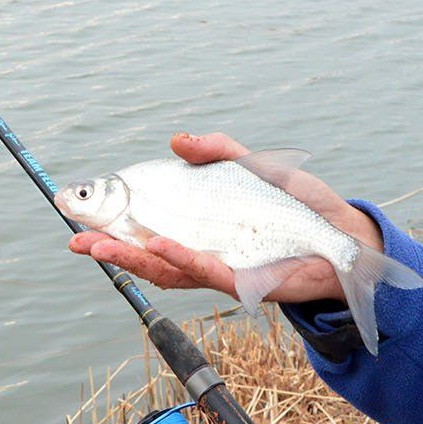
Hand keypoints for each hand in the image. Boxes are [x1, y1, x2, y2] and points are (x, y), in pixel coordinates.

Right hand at [66, 132, 383, 304]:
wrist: (345, 237)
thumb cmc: (301, 207)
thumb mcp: (257, 166)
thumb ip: (219, 151)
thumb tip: (177, 141)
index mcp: (201, 230)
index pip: (149, 230)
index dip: (115, 227)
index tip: (81, 216)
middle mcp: (206, 254)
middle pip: (149, 255)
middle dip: (111, 250)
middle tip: (78, 241)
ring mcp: (224, 270)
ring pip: (170, 270)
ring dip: (135, 259)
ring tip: (103, 248)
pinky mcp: (247, 282)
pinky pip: (209, 274)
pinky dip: (183, 260)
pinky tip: (160, 247)